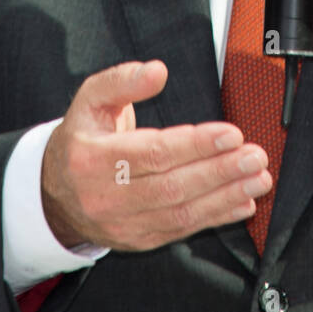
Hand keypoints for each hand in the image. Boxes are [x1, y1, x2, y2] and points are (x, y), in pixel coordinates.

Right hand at [41, 60, 270, 250]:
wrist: (55, 193)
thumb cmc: (81, 140)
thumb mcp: (90, 100)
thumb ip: (122, 80)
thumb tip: (157, 71)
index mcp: (92, 158)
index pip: (152, 153)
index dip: (195, 145)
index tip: (232, 133)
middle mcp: (105, 196)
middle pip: (171, 187)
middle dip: (219, 172)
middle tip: (254, 157)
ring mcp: (122, 223)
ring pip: (180, 214)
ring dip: (225, 197)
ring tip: (257, 180)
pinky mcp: (138, 240)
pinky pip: (181, 230)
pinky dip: (215, 217)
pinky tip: (242, 204)